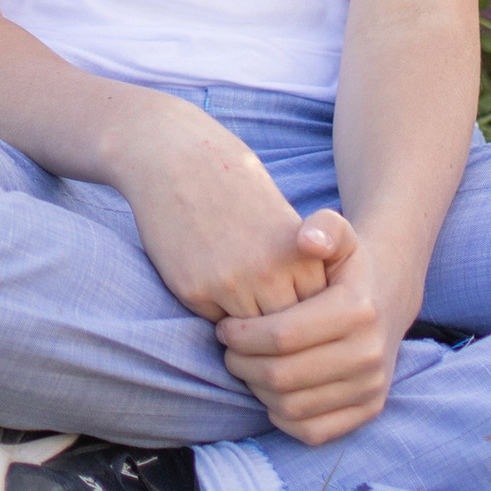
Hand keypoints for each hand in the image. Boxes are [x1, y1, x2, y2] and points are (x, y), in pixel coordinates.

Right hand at [109, 94, 338, 325]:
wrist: (173, 156)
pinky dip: (217, 312)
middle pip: (286, 330)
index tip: (292, 302)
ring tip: (241, 301)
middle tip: (266, 309)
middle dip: (278, 324)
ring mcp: (229, 284)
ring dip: (248, 324)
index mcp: (298, 253)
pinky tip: (211, 283)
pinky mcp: (193, 290)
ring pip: (251, 334)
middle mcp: (268, 273)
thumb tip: (309, 312)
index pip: (317, 312)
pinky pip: (215, 322)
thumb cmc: (231, 181)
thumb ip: (298, 261)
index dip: (305, 311)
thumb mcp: (281, 216)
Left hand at [217, 217, 413, 443]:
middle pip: (282, 375)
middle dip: (242, 363)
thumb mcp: (340, 234)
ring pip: (292, 406)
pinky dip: (280, 416)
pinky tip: (269, 388)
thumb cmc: (348, 266)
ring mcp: (371, 388)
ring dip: (256, 389)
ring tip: (245, 365)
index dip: (242, 334)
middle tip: (228, 348)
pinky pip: (311, 431)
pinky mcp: (368, 411)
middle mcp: (369, 355)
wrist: (389, 297)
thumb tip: (306, 240)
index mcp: (358, 311)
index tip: (224, 325)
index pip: (281, 336)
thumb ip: (323, 226)